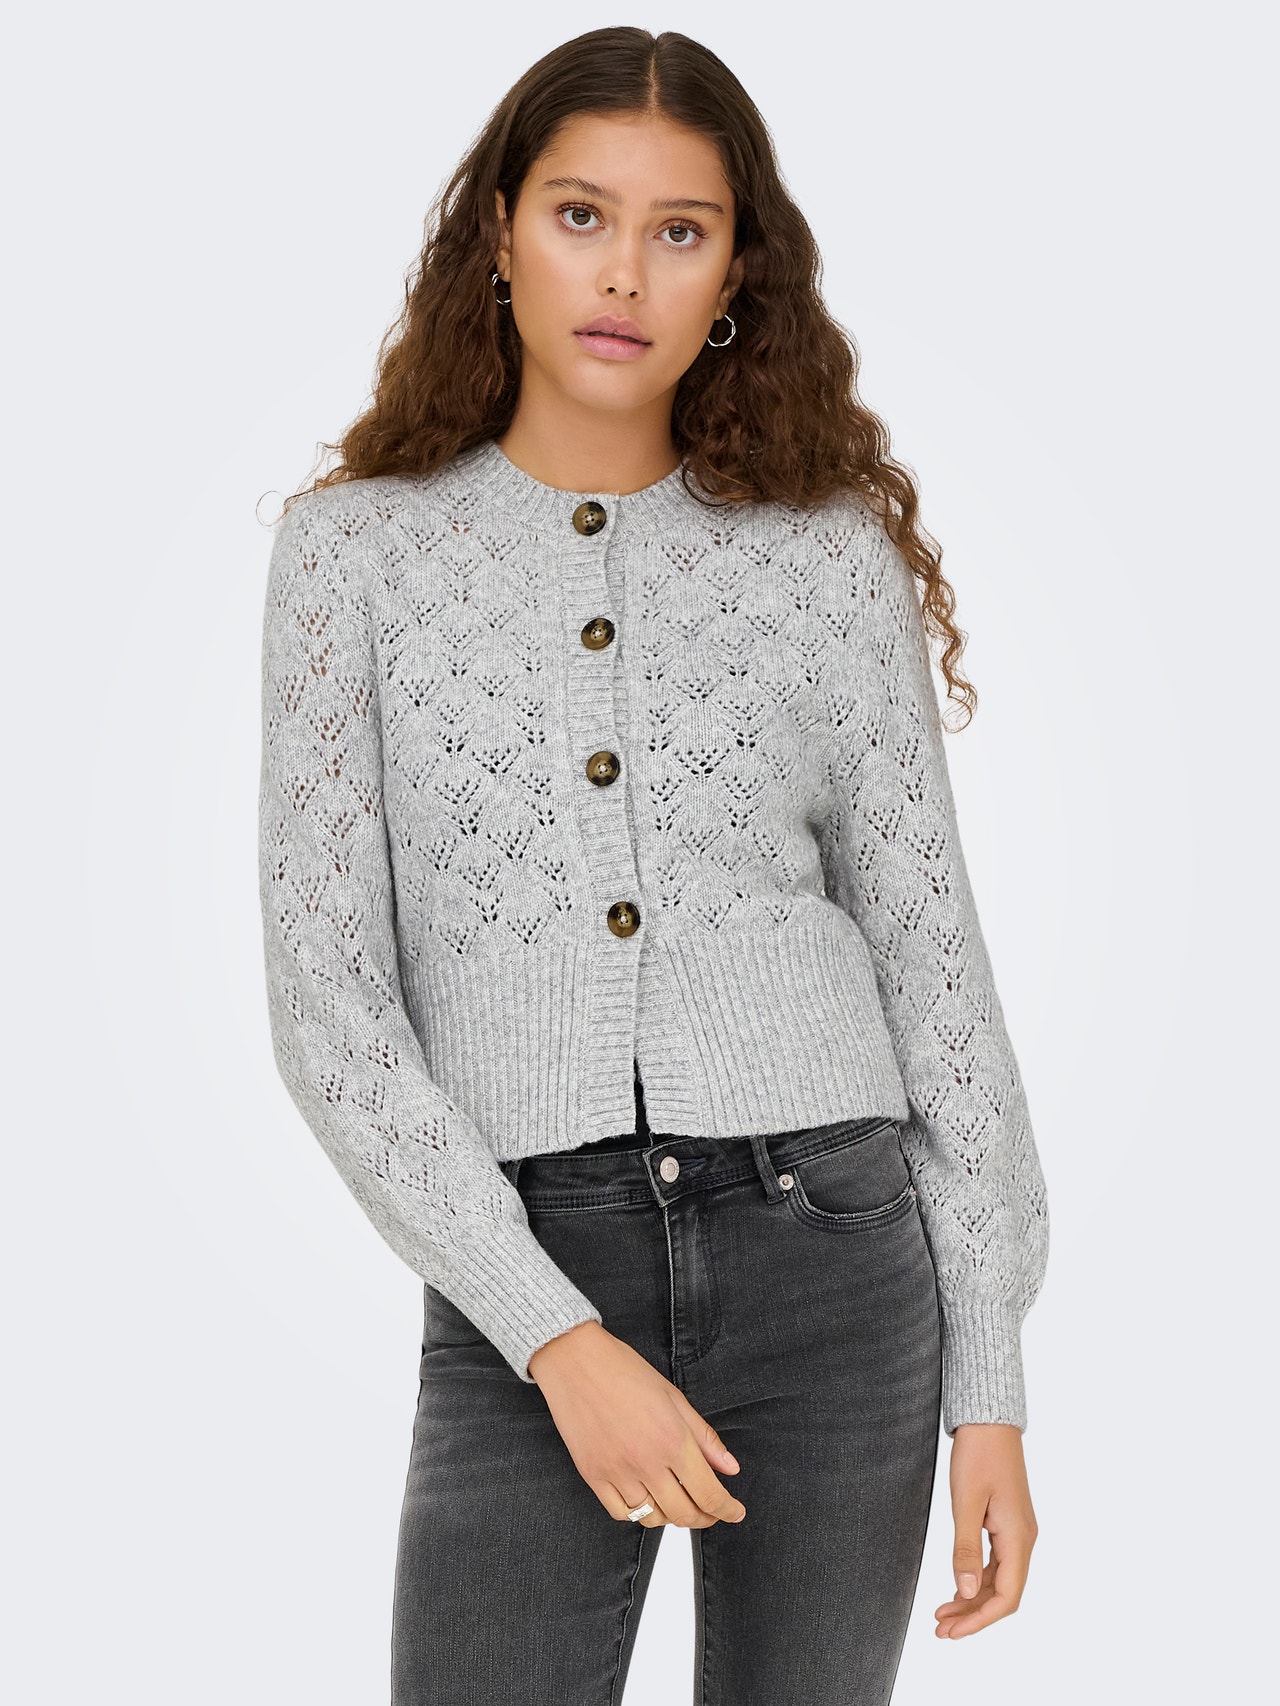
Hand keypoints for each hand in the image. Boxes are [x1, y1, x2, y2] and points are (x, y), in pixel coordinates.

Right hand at [527, 1320, 746, 1529]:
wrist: (575, 1361)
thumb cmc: (623, 1370)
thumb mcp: (673, 1397)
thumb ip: (704, 1437)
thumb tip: (730, 1468)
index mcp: (673, 1440)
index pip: (709, 1493)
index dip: (727, 1510)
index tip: (735, 1513)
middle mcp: (647, 1463)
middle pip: (683, 1514)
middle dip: (704, 1518)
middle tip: (711, 1512)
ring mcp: (617, 1472)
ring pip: (652, 1518)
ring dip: (671, 1517)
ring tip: (677, 1502)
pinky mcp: (593, 1476)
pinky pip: (621, 1513)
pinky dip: (638, 1514)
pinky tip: (646, 1500)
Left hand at [934, 1422, 1037, 1638]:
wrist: (989, 1421)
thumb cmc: (979, 1455)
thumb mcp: (966, 1502)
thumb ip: (966, 1549)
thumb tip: (968, 1592)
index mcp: (1018, 1537)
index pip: (1007, 1596)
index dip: (980, 1620)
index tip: (953, 1631)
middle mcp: (1024, 1539)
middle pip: (1004, 1593)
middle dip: (974, 1616)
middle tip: (941, 1629)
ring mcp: (1017, 1532)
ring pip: (1000, 1580)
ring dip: (974, 1600)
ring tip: (943, 1614)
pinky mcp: (1007, 1523)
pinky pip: (997, 1563)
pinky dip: (978, 1580)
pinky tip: (959, 1589)